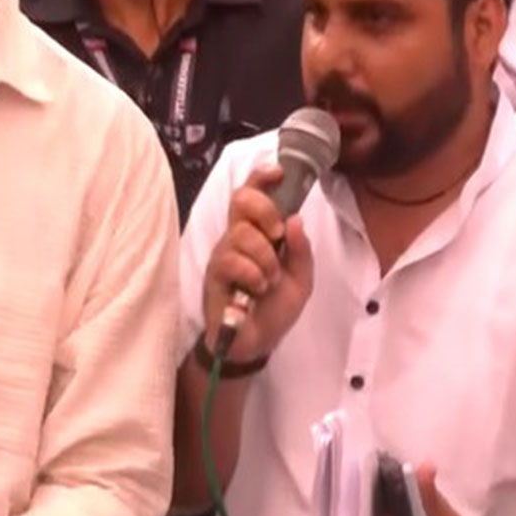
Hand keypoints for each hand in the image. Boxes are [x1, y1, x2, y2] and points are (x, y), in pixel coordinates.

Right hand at [201, 163, 314, 363]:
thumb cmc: (275, 308)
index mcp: (259, 233)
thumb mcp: (301, 279)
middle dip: (265, 210)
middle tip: (277, 234)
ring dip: (265, 257)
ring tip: (270, 280)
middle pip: (241, 199)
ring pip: (242, 233)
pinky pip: (233, 260)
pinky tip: (257, 290)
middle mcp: (238, 237)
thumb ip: (301, 251)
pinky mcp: (214, 274)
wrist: (256, 343)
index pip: (253, 195)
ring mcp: (224, 254)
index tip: (279, 172)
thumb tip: (296, 219)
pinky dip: (253, 274)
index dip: (262, 178)